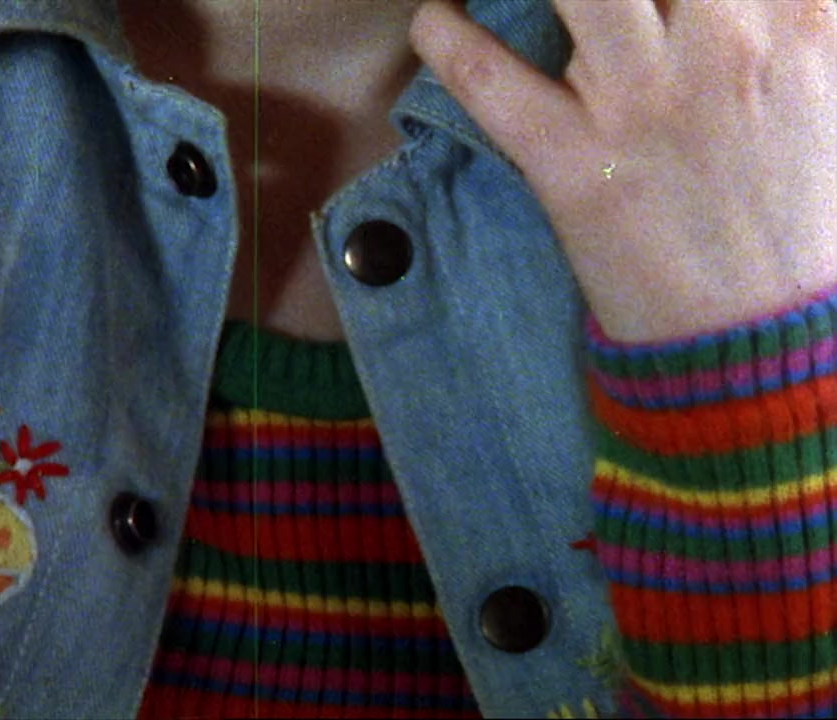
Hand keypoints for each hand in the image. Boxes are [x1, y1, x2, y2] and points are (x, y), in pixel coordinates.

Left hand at [410, 0, 836, 342]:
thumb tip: (726, 8)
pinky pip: (489, 79)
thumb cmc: (787, 217)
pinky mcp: (570, 162)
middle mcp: (723, 43)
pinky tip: (435, 17)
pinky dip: (445, 38)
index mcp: (797, 20)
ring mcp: (639, 104)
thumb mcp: (816, 92)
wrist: (752, 334)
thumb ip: (771, 24)